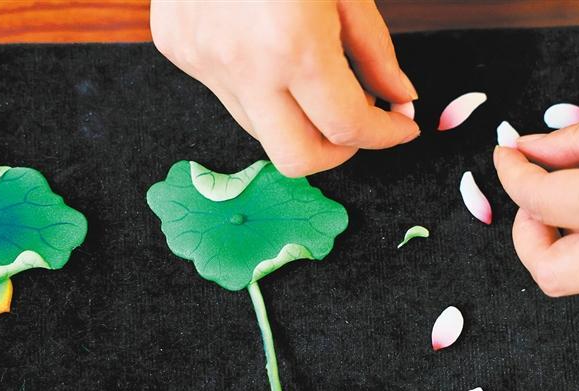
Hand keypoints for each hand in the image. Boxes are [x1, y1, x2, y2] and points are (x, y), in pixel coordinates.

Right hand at [151, 0, 419, 176]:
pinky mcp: (178, 49)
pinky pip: (228, 92)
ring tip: (312, 76)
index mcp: (293, 42)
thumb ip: (374, 50)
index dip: (384, 135)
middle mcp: (242, 65)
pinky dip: (259, 86)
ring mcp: (202, 61)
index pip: (346, 127)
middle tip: (356, 124)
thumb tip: (398, 97)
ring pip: (260, 130)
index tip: (400, 127)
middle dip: (336, 152)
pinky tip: (265, 46)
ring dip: (297, 118)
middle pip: (295, 159)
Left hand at [493, 97, 578, 296]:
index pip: (541, 200)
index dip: (512, 174)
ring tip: (577, 193)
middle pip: (549, 273)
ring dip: (556, 240)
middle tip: (536, 192)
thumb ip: (577, 141)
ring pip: (575, 278)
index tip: (507, 154)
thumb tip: (526, 149)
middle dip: (526, 235)